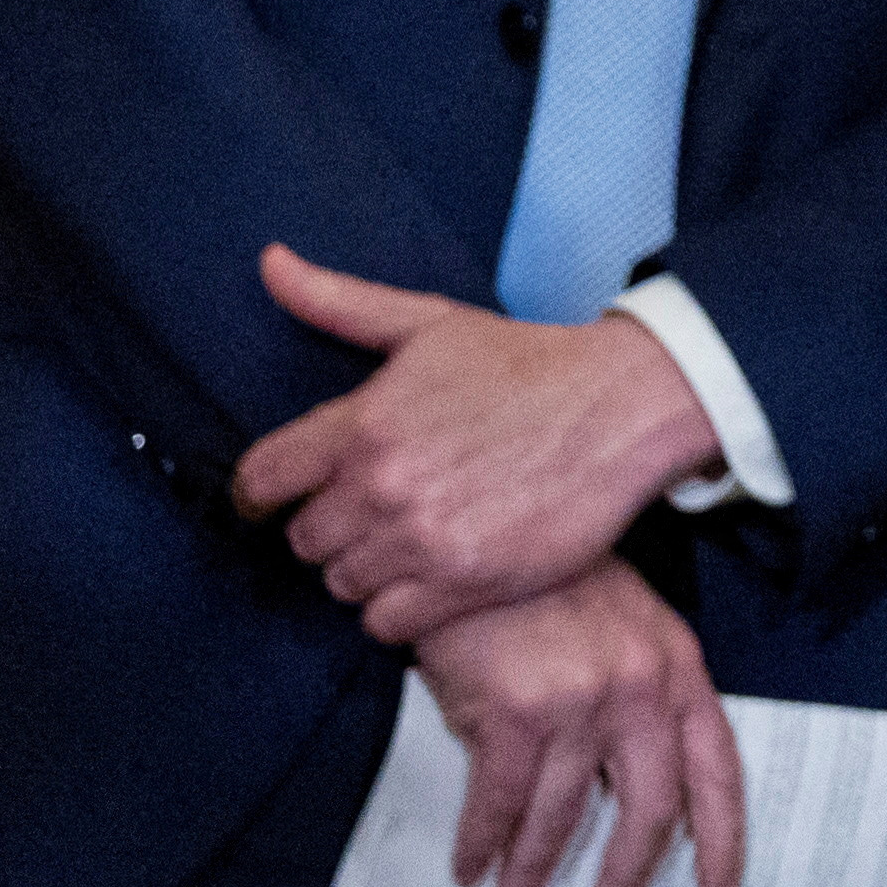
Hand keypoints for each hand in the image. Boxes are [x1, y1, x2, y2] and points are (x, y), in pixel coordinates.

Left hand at [233, 246, 719, 641]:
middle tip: (377, 512)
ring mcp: (424, 540)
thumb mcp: (431, 324)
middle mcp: (383, 486)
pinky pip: (387, 623)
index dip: (263, 494)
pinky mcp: (467, 583)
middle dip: (333, 527)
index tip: (278, 501)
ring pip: (344, 584)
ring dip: (369, 568)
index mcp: (363, 423)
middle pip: (305, 541)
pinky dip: (402, 608)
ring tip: (411, 543)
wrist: (625, 405)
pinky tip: (434, 576)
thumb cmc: (528, 362)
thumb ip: (338, 302)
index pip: (261, 481)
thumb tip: (269, 262)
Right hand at [414, 555, 746, 886]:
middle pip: (650, 812)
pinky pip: (498, 803)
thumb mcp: (625, 629)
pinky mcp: (514, 713)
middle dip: (627, 876)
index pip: (718, 771)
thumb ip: (633, 701)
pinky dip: (481, 843)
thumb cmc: (553, 584)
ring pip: (563, 818)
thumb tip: (612, 790)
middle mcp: (639, 694)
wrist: (490, 536)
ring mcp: (579, 704)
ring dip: (534, 872)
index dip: (723, 839)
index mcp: (679, 674)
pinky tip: (469, 864)